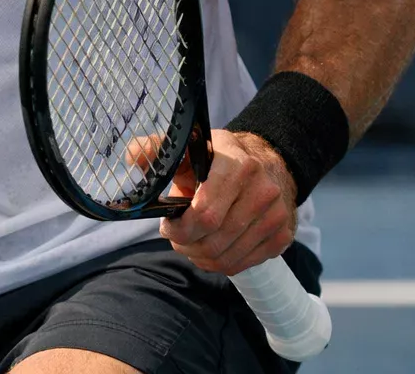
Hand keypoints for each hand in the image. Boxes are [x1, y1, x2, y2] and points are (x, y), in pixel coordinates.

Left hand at [159, 129, 298, 275]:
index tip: (167, 225)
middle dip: (186, 245)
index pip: (205, 215)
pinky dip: (220, 263)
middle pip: (213, 241)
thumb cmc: (219, 160)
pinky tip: (212, 247)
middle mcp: (263, 191)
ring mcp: (276, 216)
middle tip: (177, 237)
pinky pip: (242, 265)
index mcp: (238, 166)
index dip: (179, 229)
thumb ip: (158, 151)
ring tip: (192, 242)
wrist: (267, 165)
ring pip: (226, 258)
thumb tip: (132, 155)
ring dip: (200, 257)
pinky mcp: (282, 237)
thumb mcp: (189, 148)